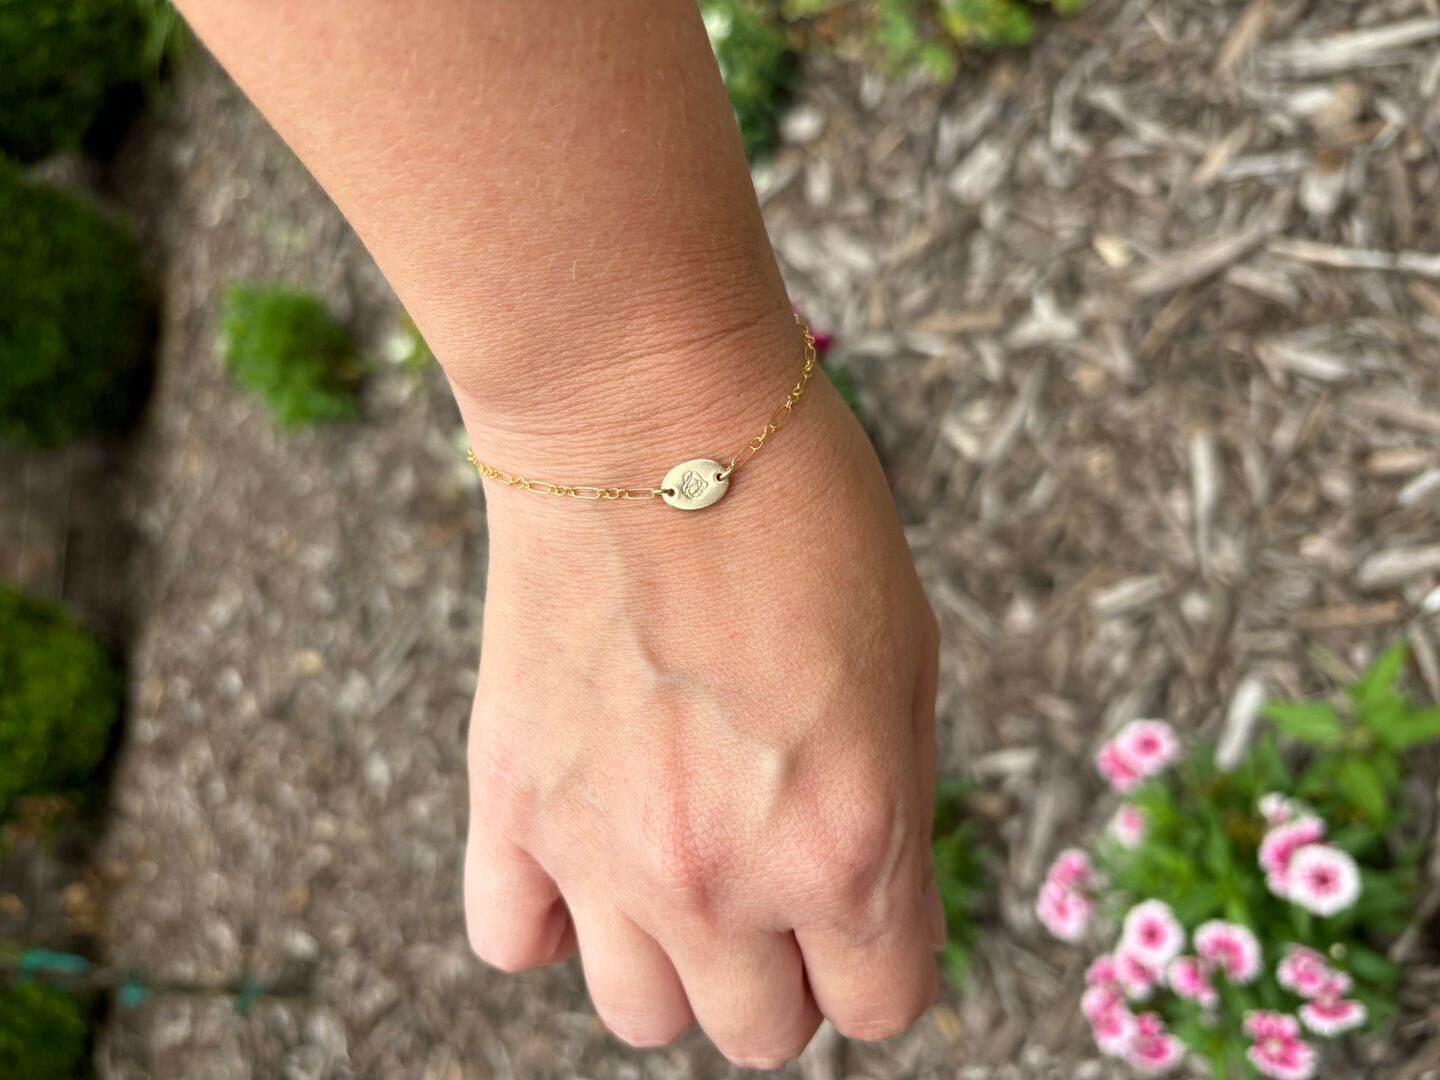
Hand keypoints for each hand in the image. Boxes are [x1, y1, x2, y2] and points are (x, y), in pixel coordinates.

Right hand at [462, 373, 942, 1066]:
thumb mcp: (910, 663)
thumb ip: (887, 810)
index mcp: (849, 843)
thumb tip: (860, 892)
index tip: (865, 910)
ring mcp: (602, 853)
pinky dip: (552, 919)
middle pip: (759, 1032)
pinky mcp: (509, 803)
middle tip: (777, 870)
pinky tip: (583, 848)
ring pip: (641, 1015)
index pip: (879, 1008)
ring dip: (674, 960)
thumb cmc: (804, 512)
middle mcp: (723, 878)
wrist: (647, 415)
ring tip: (679, 863)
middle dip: (786, 968)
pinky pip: (513, 943)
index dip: (882, 959)